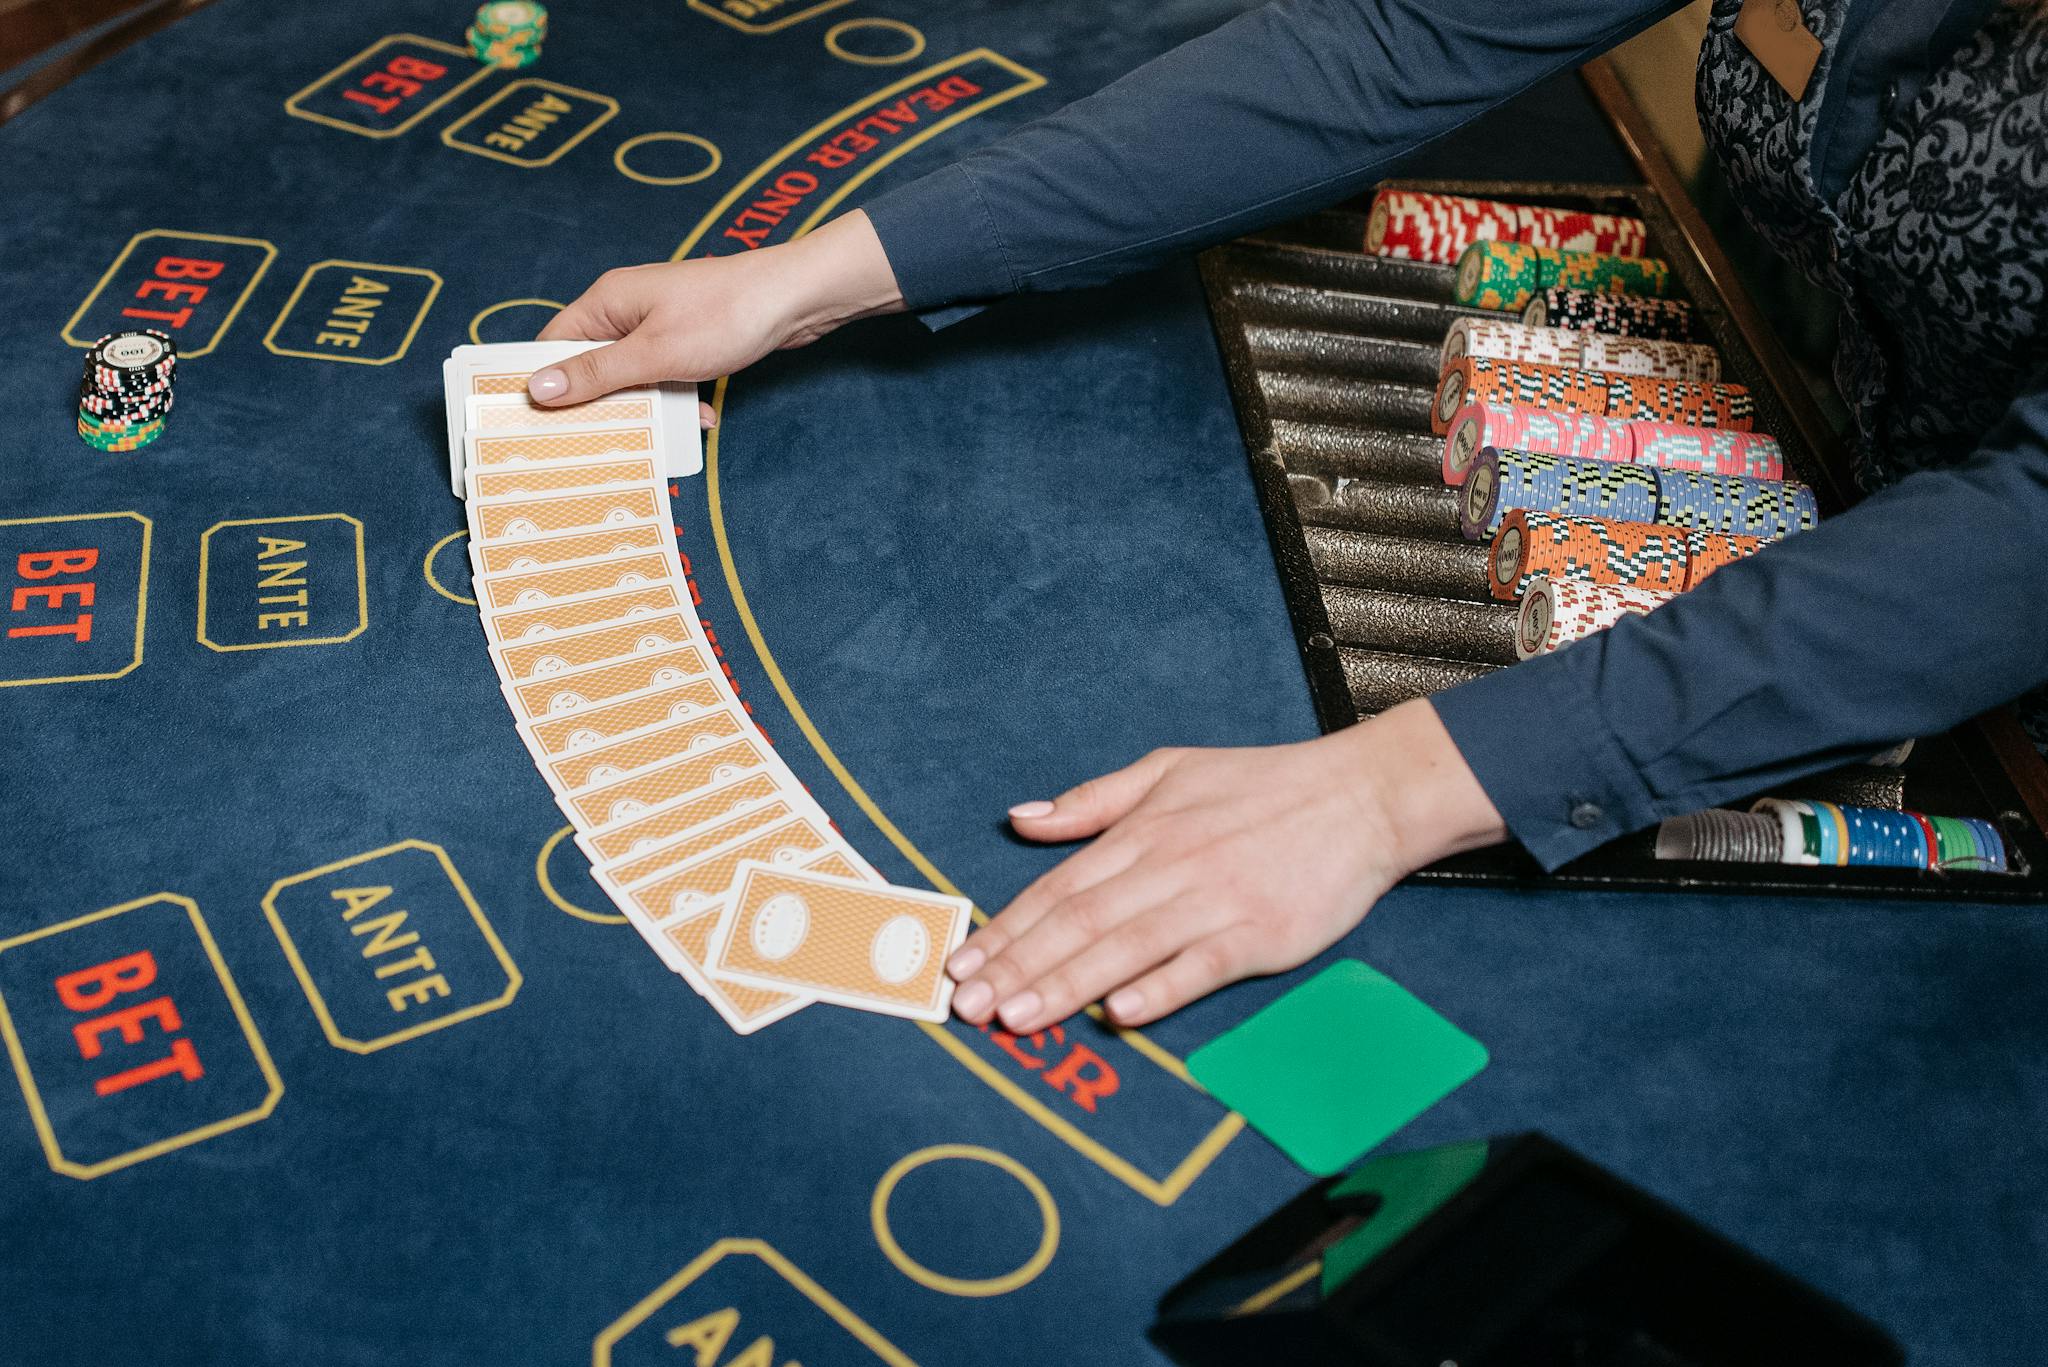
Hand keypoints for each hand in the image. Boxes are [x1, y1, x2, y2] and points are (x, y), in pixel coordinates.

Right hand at [527, 210, 905, 414]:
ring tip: (659, 436)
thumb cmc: (726, 315)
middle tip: (600, 443)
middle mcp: (627, 310)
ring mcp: (660, 324)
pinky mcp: (689, 339)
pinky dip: (680, 399)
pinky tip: (703, 418)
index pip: (553, 345)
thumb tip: (538, 390)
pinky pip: (668, 376)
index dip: (544, 384)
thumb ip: (597, 374)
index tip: (539, 426)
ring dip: (649, 407)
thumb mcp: (654, 354)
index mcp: (606, 303)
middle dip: (600, 405)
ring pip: (634, 377)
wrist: (797, 297)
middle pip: (592, 366)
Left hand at [946, 699, 1506, 1032]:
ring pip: (1125, 949)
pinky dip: (1160, 988)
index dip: (1007, 929)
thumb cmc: (1261, 784)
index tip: (962, 963)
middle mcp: (1168, 867)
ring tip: (1015, 1019)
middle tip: (966, 1006)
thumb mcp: (1168, 769)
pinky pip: (1201, 967)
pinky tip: (1121, 1013)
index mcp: (1142, 832)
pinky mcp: (1260, 935)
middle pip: (1078, 924)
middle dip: (1016, 967)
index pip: (1058, 889)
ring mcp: (1214, 903)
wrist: (1360, 796)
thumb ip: (1091, 801)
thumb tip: (1020, 820)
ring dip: (1066, 986)